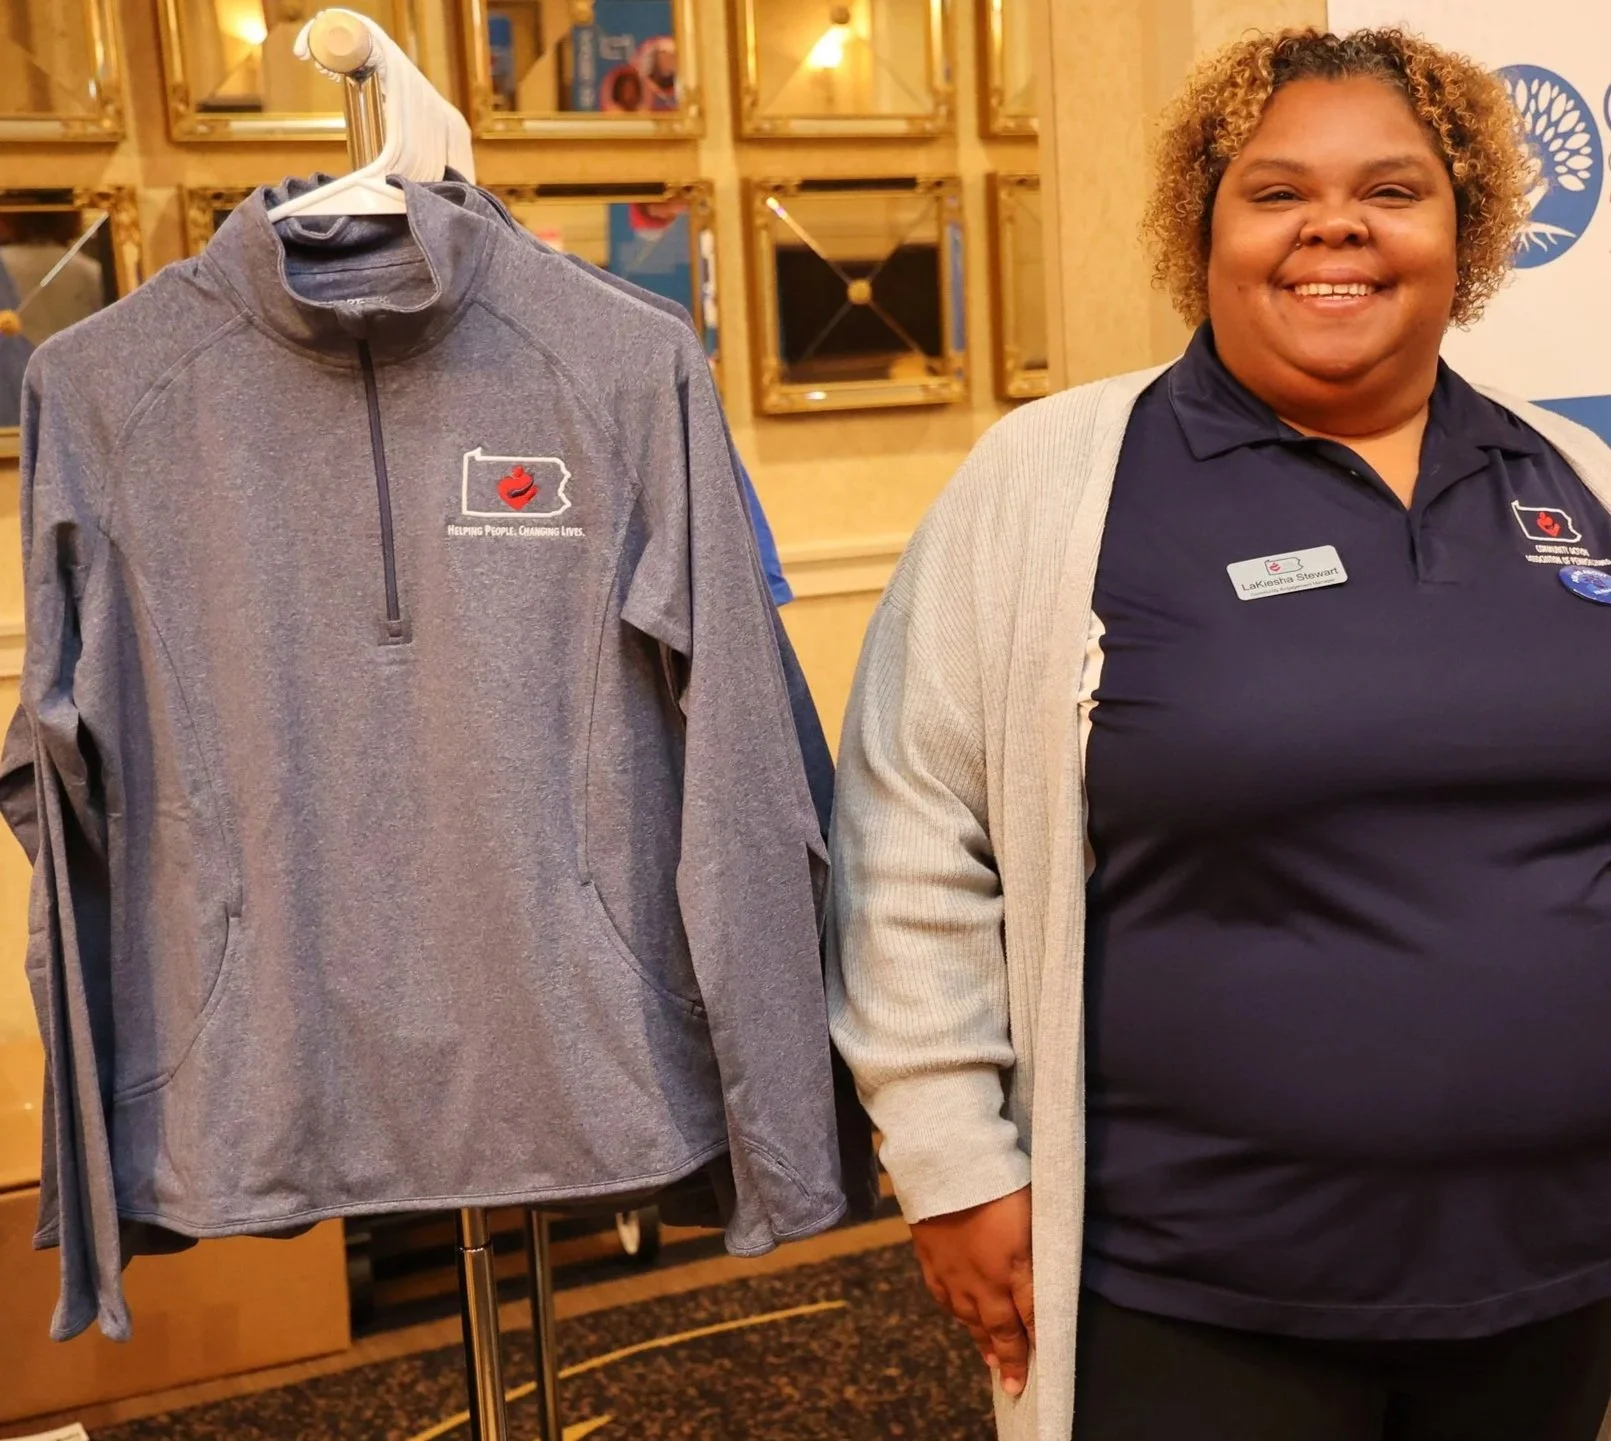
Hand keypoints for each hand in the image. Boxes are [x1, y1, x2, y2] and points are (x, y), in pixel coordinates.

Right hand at [910, 1186, 1034, 1396]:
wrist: (946, 1162)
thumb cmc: (999, 1179)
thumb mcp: (1034, 1212)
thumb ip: (1041, 1246)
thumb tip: (1049, 1268)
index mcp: (1015, 1267)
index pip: (1032, 1315)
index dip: (1038, 1341)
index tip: (1044, 1365)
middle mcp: (985, 1280)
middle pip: (1000, 1327)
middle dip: (1010, 1358)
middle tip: (1014, 1384)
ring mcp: (955, 1272)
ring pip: (970, 1317)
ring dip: (982, 1340)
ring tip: (990, 1359)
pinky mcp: (931, 1260)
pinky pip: (944, 1297)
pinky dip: (955, 1313)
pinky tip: (960, 1317)